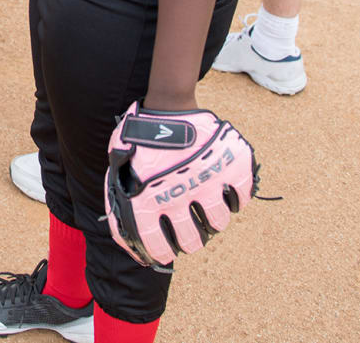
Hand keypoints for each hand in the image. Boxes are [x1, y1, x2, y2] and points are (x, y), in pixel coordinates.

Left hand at [104, 103, 261, 267]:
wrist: (168, 105)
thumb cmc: (141, 137)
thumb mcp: (119, 167)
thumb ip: (119, 198)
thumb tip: (123, 233)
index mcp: (148, 197)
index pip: (154, 243)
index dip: (159, 254)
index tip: (164, 255)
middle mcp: (179, 195)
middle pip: (192, 240)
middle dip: (189, 240)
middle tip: (189, 232)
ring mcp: (208, 182)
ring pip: (219, 223)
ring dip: (212, 220)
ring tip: (205, 208)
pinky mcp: (231, 168)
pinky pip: (240, 199)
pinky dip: (234, 199)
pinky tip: (223, 191)